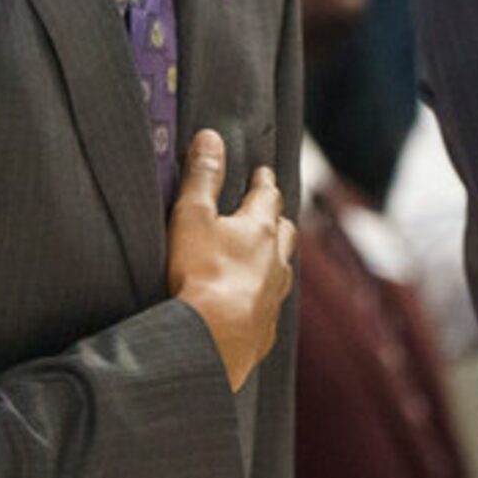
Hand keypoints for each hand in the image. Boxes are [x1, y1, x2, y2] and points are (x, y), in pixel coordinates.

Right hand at [166, 131, 295, 391]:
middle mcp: (276, 262)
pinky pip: (269, 309)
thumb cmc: (199, 274)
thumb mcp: (192, 216)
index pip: (267, 196)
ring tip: (268, 258)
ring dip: (275, 260)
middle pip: (284, 233)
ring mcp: (273, 298)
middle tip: (271, 212)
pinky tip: (255, 306)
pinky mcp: (263, 332)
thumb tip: (211, 137)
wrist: (212, 340)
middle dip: (277, 219)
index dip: (263, 183)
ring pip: (282, 271)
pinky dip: (263, 300)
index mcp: (260, 229)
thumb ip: (202, 176)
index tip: (263, 174)